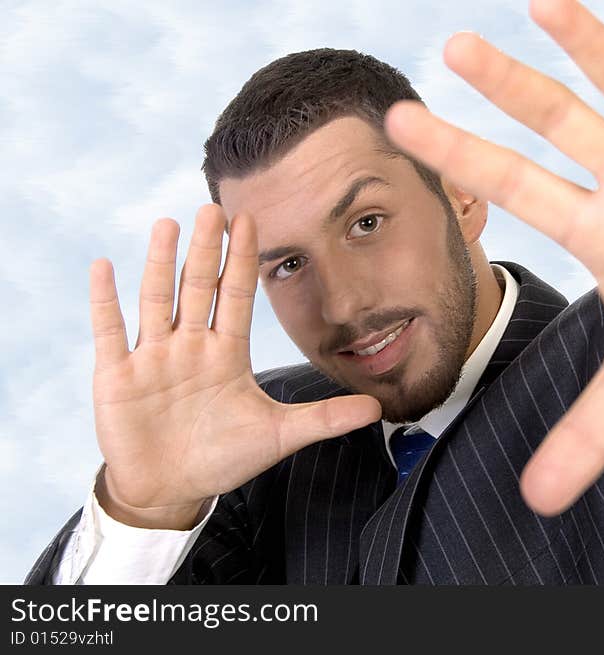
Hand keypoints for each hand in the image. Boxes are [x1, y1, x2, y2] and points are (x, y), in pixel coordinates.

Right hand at [90, 205, 379, 528]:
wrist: (171, 488)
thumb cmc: (222, 458)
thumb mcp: (278, 435)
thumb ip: (324, 419)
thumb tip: (378, 408)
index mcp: (227, 354)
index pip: (236, 297)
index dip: (242, 261)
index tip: (249, 221)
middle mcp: (191, 346)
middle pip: (199, 288)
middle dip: (207, 250)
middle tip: (213, 207)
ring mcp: (153, 357)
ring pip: (157, 300)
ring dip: (160, 264)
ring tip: (168, 224)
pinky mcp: (118, 375)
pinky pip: (110, 332)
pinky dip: (106, 301)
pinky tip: (104, 266)